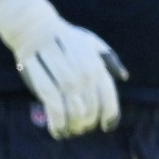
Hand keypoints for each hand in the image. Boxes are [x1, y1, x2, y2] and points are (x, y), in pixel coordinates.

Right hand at [0, 0, 125, 138]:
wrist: (35, 28)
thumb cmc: (66, 38)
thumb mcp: (92, 43)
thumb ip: (109, 60)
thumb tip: (124, 77)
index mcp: (97, 65)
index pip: (108, 98)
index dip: (110, 116)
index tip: (107, 126)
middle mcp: (83, 74)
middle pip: (91, 110)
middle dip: (88, 123)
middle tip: (82, 127)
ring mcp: (64, 79)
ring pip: (74, 113)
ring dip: (73, 127)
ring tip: (70, 130)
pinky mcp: (44, 84)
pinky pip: (55, 110)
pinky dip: (58, 124)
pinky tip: (58, 130)